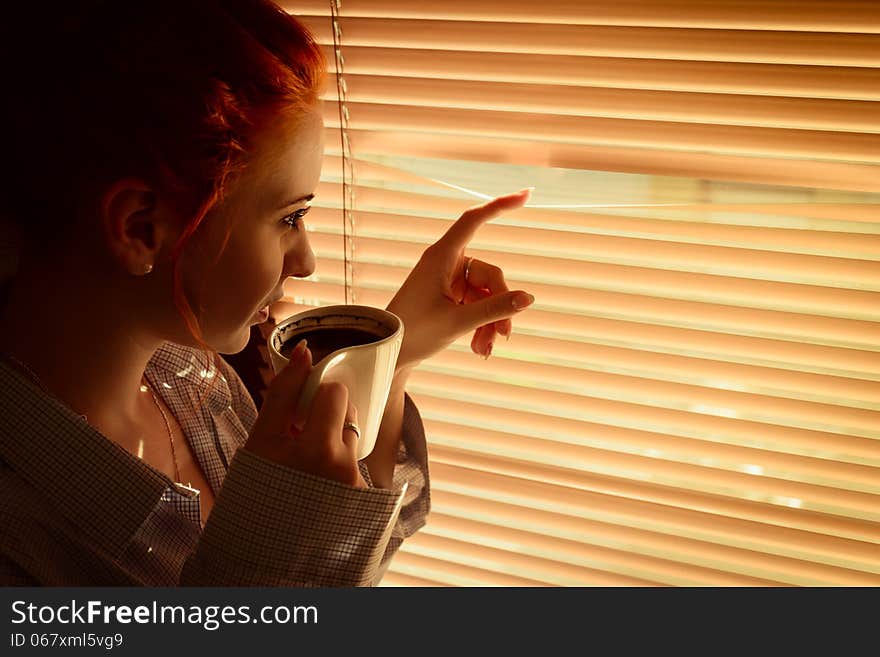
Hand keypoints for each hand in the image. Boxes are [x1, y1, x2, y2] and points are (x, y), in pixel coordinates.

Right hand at [244, 340, 366, 487]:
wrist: (273, 556)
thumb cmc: (259, 493)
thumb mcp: (258, 446)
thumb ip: (280, 399)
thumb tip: (303, 352)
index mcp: (289, 447)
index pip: (313, 389)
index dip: (307, 374)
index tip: (306, 359)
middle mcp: (324, 460)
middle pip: (340, 399)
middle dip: (325, 404)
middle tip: (305, 424)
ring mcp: (348, 477)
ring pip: (351, 428)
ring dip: (335, 433)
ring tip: (312, 458)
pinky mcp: (363, 492)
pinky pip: (355, 456)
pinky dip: (340, 458)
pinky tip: (321, 477)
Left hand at [386, 189, 535, 368]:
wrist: (390, 354)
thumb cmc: (414, 333)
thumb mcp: (458, 322)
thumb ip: (495, 309)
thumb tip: (528, 298)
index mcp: (441, 256)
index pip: (474, 220)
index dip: (500, 205)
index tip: (526, 195)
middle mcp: (447, 263)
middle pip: (491, 275)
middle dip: (500, 306)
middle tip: (504, 335)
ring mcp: (451, 281)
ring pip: (488, 294)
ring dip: (491, 322)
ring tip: (485, 349)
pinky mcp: (452, 297)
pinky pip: (479, 305)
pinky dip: (481, 325)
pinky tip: (480, 348)